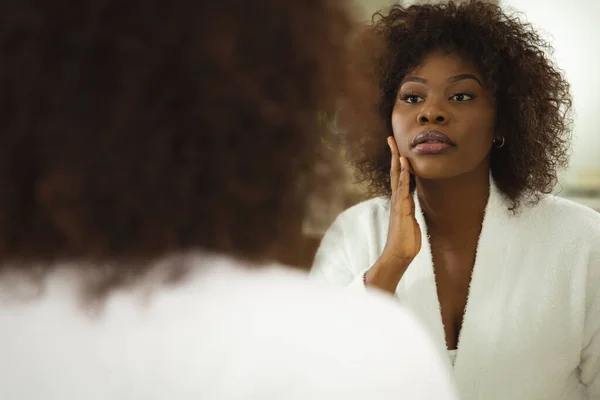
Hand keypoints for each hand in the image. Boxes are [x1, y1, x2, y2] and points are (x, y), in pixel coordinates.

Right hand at [382, 136, 421, 264]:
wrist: (399, 255)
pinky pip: (404, 188)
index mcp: (400, 201)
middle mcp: (397, 199)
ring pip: (398, 177)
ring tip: (396, 146)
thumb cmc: (405, 241)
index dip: (399, 162)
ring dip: (398, 160)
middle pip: (395, 172)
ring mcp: (398, 203)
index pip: (399, 178)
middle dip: (394, 155)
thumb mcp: (410, 223)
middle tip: (391, 139)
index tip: (398, 148)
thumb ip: (409, 212)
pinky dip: (405, 175)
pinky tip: (405, 164)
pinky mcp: (402, 209)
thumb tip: (409, 206)